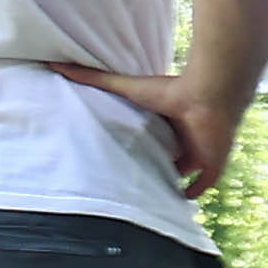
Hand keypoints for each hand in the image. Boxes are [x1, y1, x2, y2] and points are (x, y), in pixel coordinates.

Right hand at [50, 63, 232, 196]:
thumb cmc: (168, 90)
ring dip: (168, 180)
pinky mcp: (211, 165)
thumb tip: (55, 66)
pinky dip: (192, 192)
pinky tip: (176, 201)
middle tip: (126, 179)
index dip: (136, 145)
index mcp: (165, 122)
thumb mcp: (124, 87)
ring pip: (183, 171)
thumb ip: (93, 79)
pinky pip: (203, 184)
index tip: (115, 155)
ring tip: (146, 194)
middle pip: (164, 155)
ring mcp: (198, 152)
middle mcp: (181, 138)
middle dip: (150, 165)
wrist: (205, 98)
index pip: (148, 137)